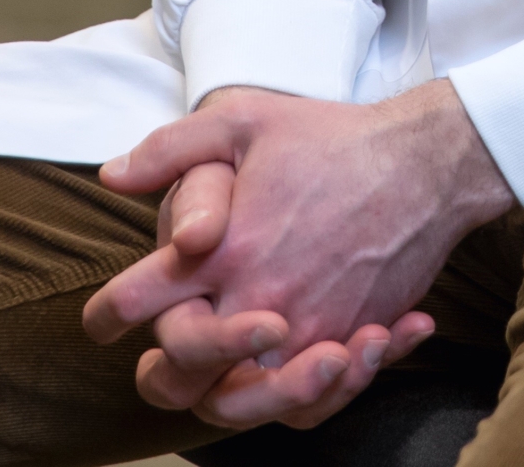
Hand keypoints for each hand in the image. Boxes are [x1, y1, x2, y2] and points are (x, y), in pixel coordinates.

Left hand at [82, 81, 513, 429]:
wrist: (423, 162)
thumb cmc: (329, 138)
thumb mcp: (242, 120)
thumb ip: (171, 149)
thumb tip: (111, 174)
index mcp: (224, 247)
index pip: (140, 299)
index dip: (107, 315)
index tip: (100, 323)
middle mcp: (258, 297)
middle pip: (184, 372)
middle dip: (158, 375)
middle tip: (155, 363)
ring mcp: (307, 328)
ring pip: (245, 402)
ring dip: (225, 399)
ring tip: (218, 378)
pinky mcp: (350, 341)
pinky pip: (311, 403)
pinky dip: (296, 400)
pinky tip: (289, 373)